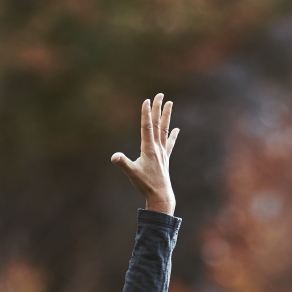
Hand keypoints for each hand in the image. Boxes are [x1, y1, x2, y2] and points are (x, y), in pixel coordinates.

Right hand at [111, 94, 178, 214]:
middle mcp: (157, 147)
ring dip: (166, 116)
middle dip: (158, 108)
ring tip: (169, 103)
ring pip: (164, 129)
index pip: (147, 126)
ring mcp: (162, 152)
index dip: (146, 113)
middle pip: (157, 123)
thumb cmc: (145, 184)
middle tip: (160, 94)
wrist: (161, 196)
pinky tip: (177, 129)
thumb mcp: (132, 173)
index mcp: (148, 148)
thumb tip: (114, 157)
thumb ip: (123, 163)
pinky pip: (169, 143)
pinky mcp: (165, 158)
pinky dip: (173, 135)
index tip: (147, 100)